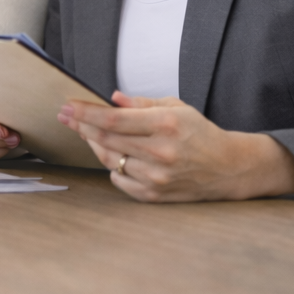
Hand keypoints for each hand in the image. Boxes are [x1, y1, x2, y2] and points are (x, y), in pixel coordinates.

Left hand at [60, 91, 293, 201]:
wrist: (229, 168)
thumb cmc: (200, 133)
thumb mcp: (176, 107)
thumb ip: (141, 104)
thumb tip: (112, 98)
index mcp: (165, 125)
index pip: (113, 119)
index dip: (85, 113)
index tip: (68, 106)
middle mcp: (160, 152)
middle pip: (106, 139)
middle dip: (80, 126)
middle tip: (64, 116)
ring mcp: (157, 177)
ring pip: (110, 159)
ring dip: (94, 145)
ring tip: (86, 133)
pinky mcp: (156, 195)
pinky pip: (120, 180)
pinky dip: (113, 167)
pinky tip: (112, 155)